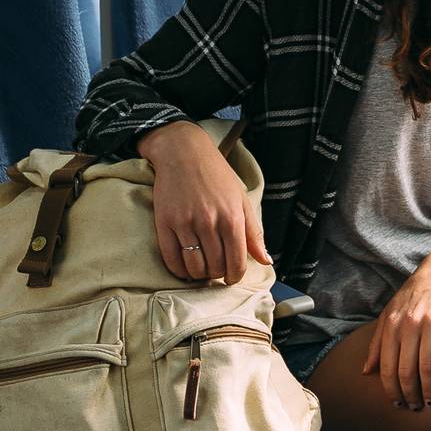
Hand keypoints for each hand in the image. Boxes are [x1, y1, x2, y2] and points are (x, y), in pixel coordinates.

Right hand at [140, 121, 270, 284]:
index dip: (235, 276)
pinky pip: (171, 259)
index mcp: (232, 218)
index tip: (232, 277)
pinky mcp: (164, 223)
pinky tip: (184, 267)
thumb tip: (266, 261)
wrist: (184, 153)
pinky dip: (179, 270)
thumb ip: (254, 234)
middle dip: (218, 274)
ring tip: (202, 268)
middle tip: (216, 270)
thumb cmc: (217, 177)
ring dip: (199, 274)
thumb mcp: (242, 201)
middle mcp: (210, 222)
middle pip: (215, 267)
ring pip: (194, 267)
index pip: (237, 262)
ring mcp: (185, 223)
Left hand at [362, 242, 430, 409]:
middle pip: (407, 370)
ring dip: (430, 389)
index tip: (398, 404)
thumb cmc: (415, 295)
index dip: (392, 390)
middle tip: (417, 407)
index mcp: (391, 325)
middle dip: (411, 394)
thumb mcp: (390, 314)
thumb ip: (378, 343)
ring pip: (428, 365)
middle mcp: (409, 324)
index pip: (388, 367)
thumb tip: (366, 371)